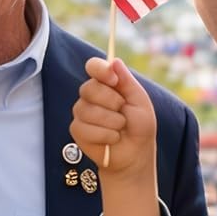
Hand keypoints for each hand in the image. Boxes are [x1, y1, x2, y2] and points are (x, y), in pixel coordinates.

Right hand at [71, 57, 158, 181]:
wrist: (135, 154)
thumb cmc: (139, 126)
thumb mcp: (139, 101)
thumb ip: (127, 81)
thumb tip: (114, 61)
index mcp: (106, 83)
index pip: (93, 66)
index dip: (100, 70)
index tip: (113, 79)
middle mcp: (90, 95)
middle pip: (89, 88)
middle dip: (112, 101)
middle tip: (123, 110)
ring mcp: (81, 112)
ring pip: (88, 111)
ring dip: (111, 122)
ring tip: (120, 128)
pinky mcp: (77, 129)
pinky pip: (86, 128)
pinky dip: (105, 135)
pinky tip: (112, 139)